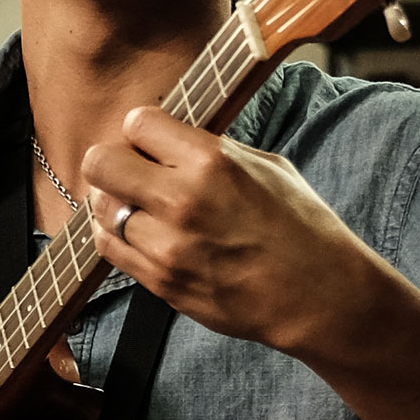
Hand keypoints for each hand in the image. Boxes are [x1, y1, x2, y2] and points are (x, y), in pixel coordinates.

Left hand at [83, 106, 373, 352]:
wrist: (318, 297)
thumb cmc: (301, 227)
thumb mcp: (266, 165)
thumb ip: (210, 149)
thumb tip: (169, 138)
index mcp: (211, 162)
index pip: (137, 123)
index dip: (141, 130)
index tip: (151, 140)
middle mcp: (181, 200)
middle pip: (100, 163)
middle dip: (113, 161)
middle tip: (131, 170)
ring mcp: (166, 246)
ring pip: (100, 208)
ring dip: (115, 202)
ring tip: (141, 206)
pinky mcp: (160, 281)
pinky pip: (109, 248)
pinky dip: (116, 235)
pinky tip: (139, 232)